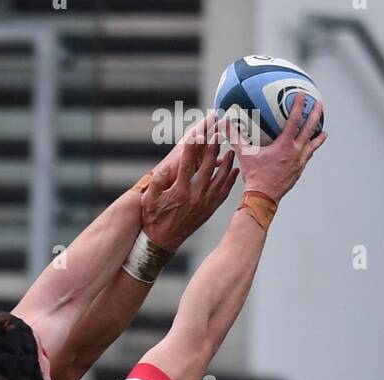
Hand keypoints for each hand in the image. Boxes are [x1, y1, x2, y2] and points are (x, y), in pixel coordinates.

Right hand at [143, 112, 237, 249]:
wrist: (162, 242)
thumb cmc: (153, 218)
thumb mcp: (149, 200)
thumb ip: (157, 182)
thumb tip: (166, 167)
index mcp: (179, 192)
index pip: (187, 164)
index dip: (192, 147)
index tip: (197, 133)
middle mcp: (194, 197)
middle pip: (207, 168)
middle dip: (213, 148)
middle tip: (219, 133)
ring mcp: (204, 204)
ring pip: (220, 179)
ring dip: (226, 164)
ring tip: (231, 150)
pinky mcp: (209, 210)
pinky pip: (223, 193)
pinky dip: (230, 181)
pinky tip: (234, 170)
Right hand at [235, 92, 326, 200]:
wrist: (263, 197)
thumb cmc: (254, 176)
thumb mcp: (244, 155)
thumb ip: (235, 138)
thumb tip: (224, 124)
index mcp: (284, 145)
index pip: (294, 120)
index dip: (298, 105)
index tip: (301, 94)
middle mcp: (296, 151)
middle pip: (310, 128)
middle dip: (315, 114)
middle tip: (318, 103)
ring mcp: (299, 162)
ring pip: (313, 145)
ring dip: (318, 135)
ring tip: (323, 130)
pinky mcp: (299, 171)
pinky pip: (308, 157)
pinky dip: (311, 150)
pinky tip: (310, 150)